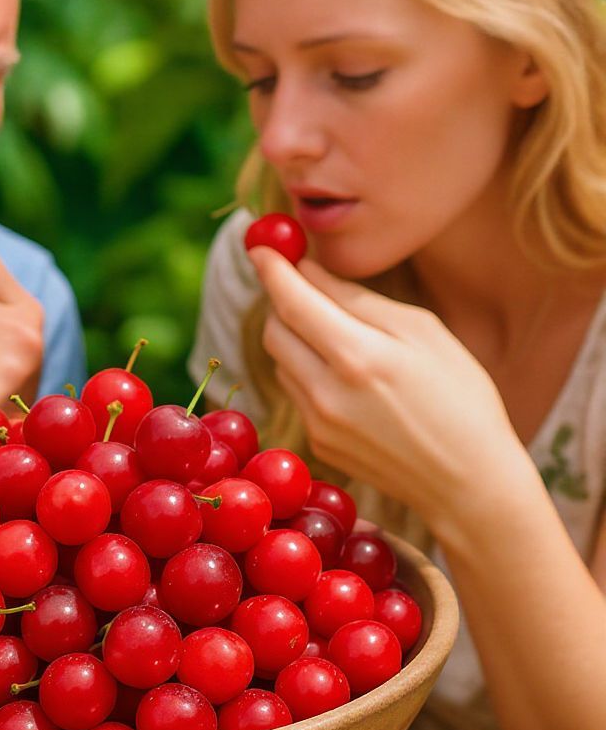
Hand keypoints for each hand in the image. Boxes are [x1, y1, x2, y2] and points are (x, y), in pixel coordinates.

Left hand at [248, 247, 528, 519]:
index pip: (291, 302)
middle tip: (307, 289)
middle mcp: (326, 392)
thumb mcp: (422, 332)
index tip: (260, 245)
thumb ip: (357, 300)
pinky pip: (296, 391)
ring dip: (295, 338)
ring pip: (281, 361)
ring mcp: (317, 423)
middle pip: (274, 331)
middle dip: (283, 302)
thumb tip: (306, 271)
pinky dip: (306, 370)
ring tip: (341, 337)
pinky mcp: (317, 442)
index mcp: (357, 356)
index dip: (270, 269)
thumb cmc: (460, 397)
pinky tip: (348, 376)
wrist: (469, 484)